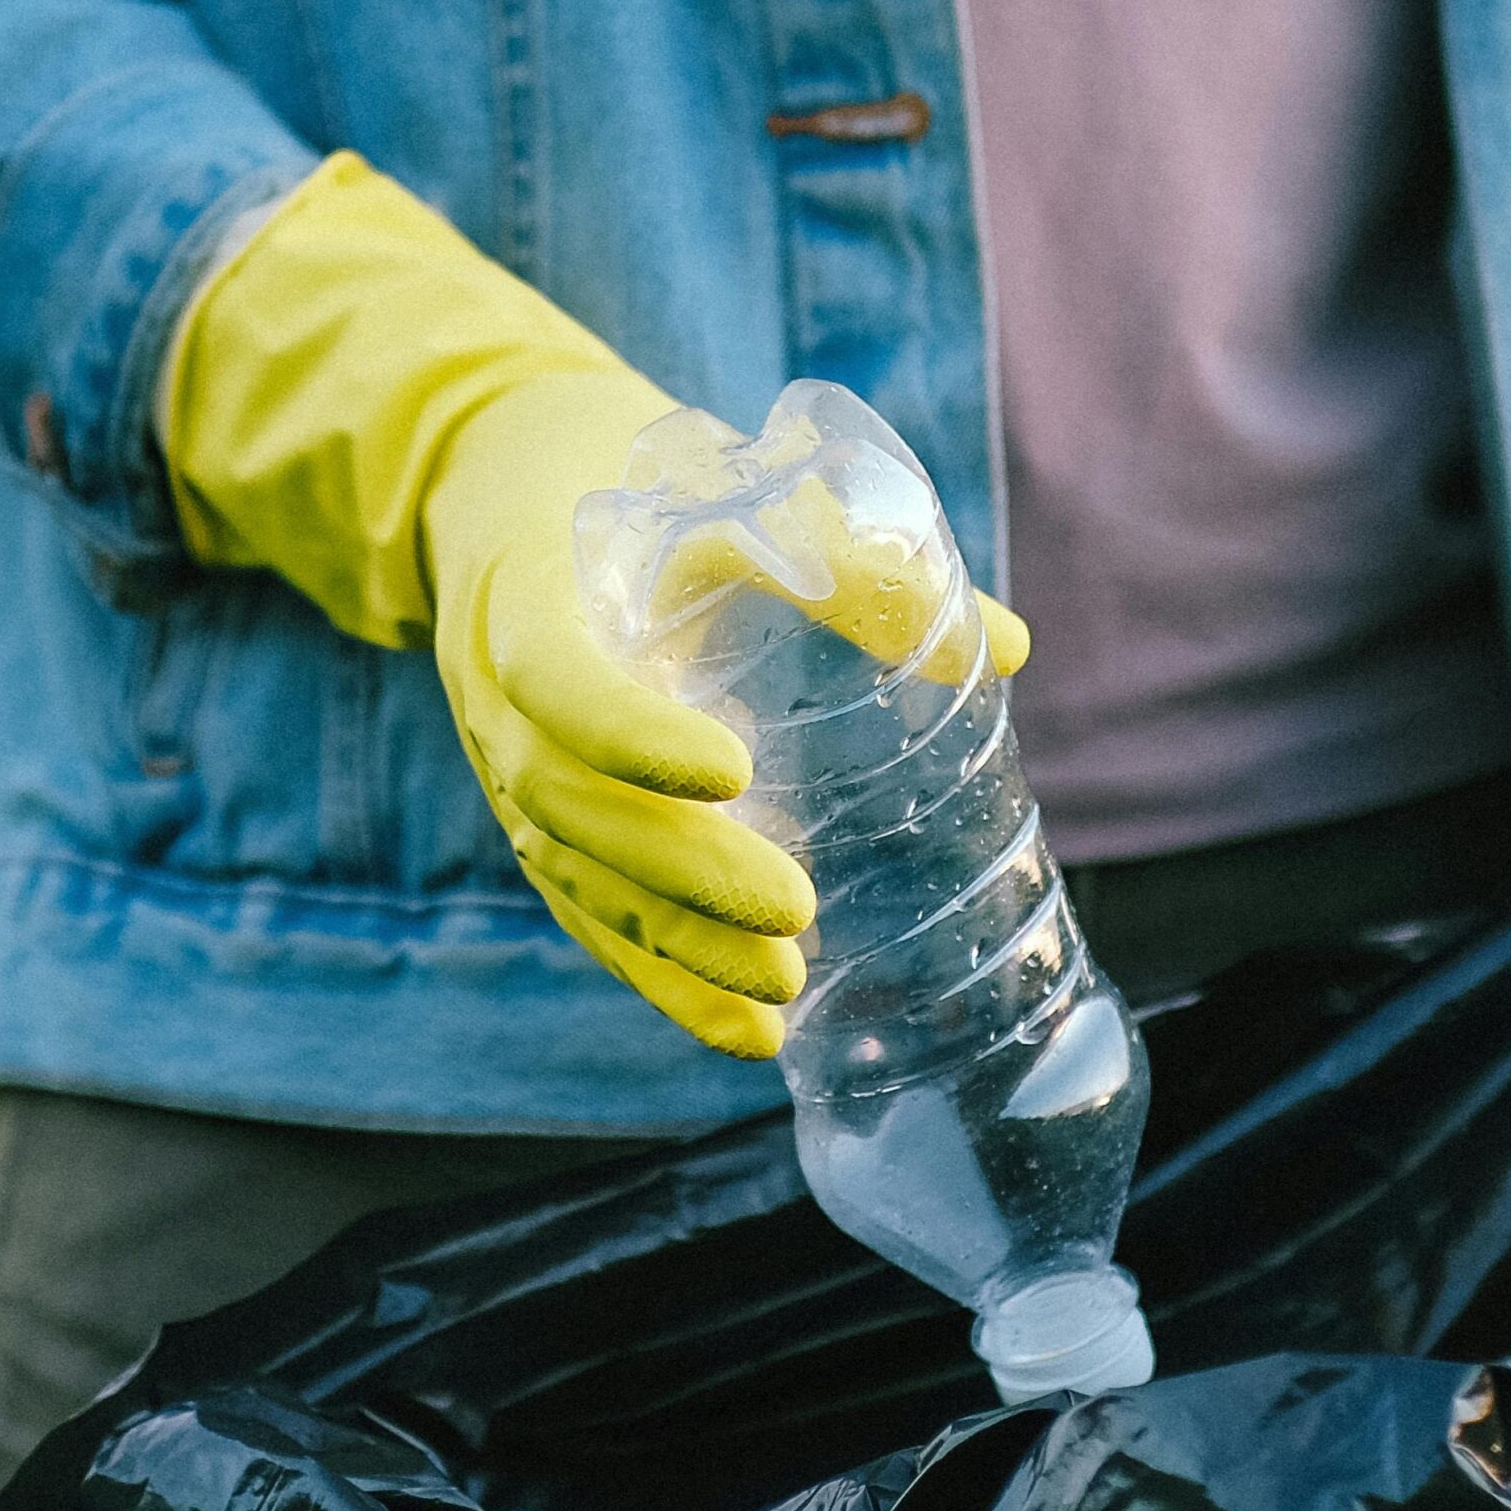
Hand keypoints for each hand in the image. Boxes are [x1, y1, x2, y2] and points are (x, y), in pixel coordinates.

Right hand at [160, 155, 1023, 1055]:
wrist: (504, 488)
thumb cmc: (637, 480)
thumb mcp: (729, 484)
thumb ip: (855, 561)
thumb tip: (1011, 647)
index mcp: (529, 596)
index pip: (559, 679)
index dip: (634, 733)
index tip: (730, 768)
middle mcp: (499, 699)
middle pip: (576, 806)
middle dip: (685, 871)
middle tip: (793, 911)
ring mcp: (511, 773)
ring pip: (582, 879)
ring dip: (678, 947)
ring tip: (781, 990)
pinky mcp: (543, 828)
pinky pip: (590, 916)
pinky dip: (661, 979)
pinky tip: (745, 1029)